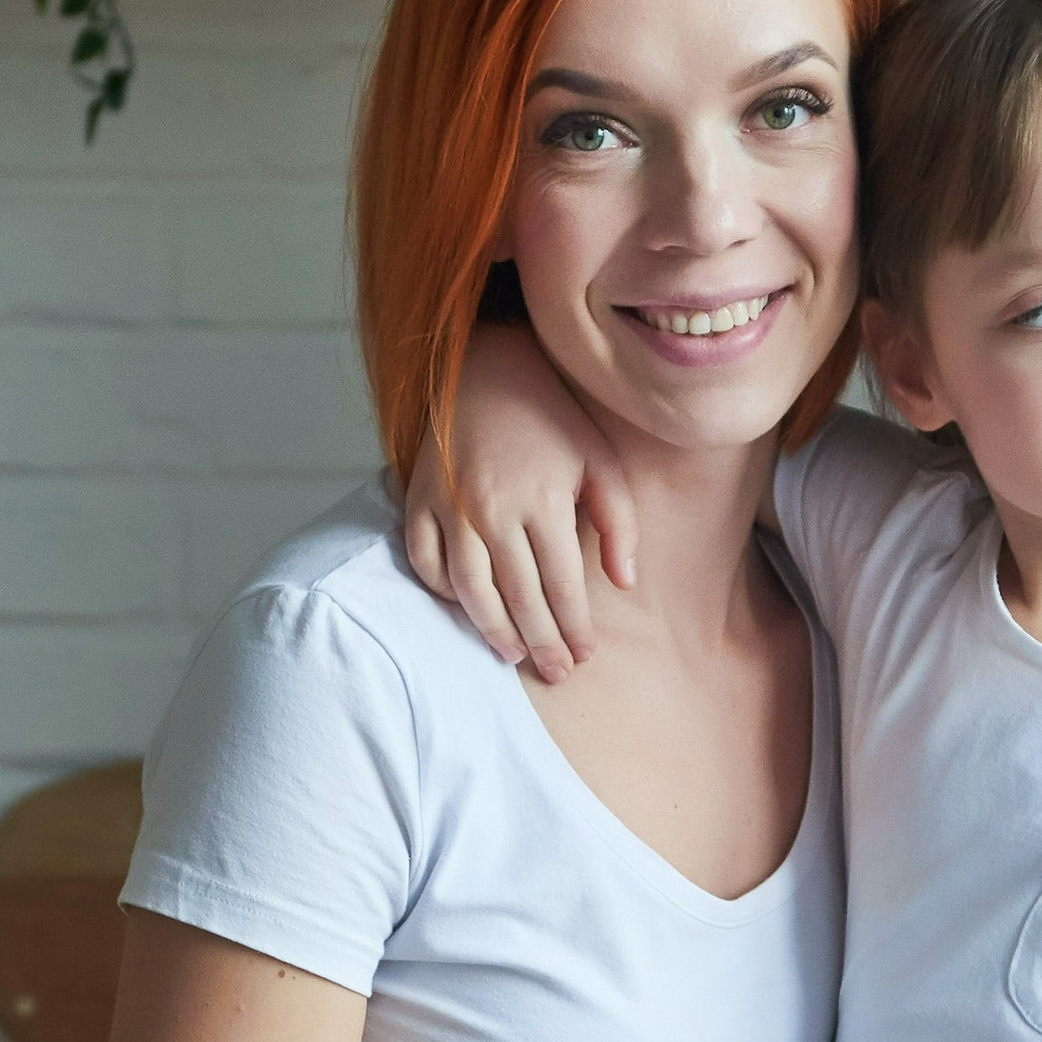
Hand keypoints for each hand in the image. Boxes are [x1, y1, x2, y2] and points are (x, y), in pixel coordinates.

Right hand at [401, 324, 636, 684]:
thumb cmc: (553, 419)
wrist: (486, 370)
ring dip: (493, 630)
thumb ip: (618, 522)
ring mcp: (450, 505)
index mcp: (543, 499)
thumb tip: (623, 582)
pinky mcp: (419, 499)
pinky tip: (468, 608)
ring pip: (470, 589)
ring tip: (513, 654)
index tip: (584, 654)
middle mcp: (493, 507)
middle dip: (541, 642)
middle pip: (519, 597)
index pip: (562, 585)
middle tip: (556, 671)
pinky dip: (443, 590)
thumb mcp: (601, 460)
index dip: (574, 627)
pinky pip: (425, 560)